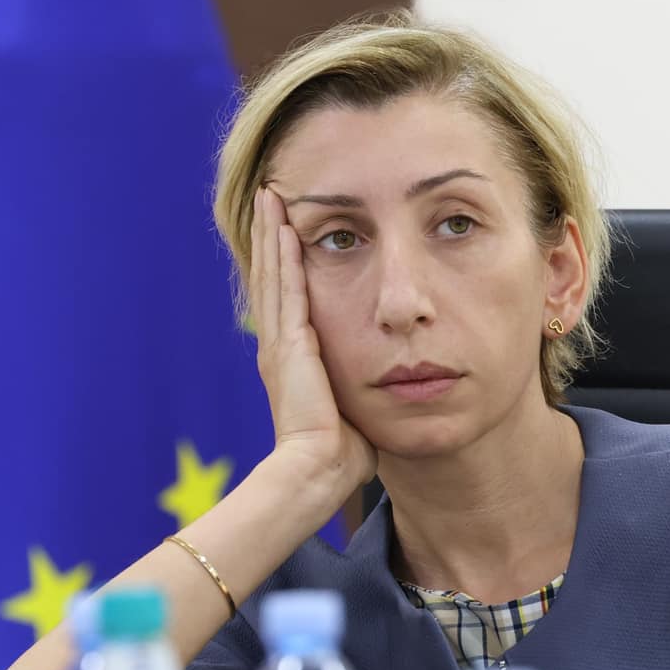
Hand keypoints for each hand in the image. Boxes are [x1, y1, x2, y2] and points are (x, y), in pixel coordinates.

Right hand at [250, 186, 374, 508]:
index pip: (290, 298)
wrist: (318, 472)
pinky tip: (288, 225)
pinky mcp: (290, 344)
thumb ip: (365, 390)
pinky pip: (287, 288)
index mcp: (296, 359)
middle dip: (274, 235)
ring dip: (274, 233)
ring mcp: (281, 342)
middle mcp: (282, 344)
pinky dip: (284, 255)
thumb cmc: (343, 454)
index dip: (286, 263)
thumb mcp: (358, 410)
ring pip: (275, 273)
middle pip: (275, 275)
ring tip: (272, 197)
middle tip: (272, 196)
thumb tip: (397, 387)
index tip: (292, 230)